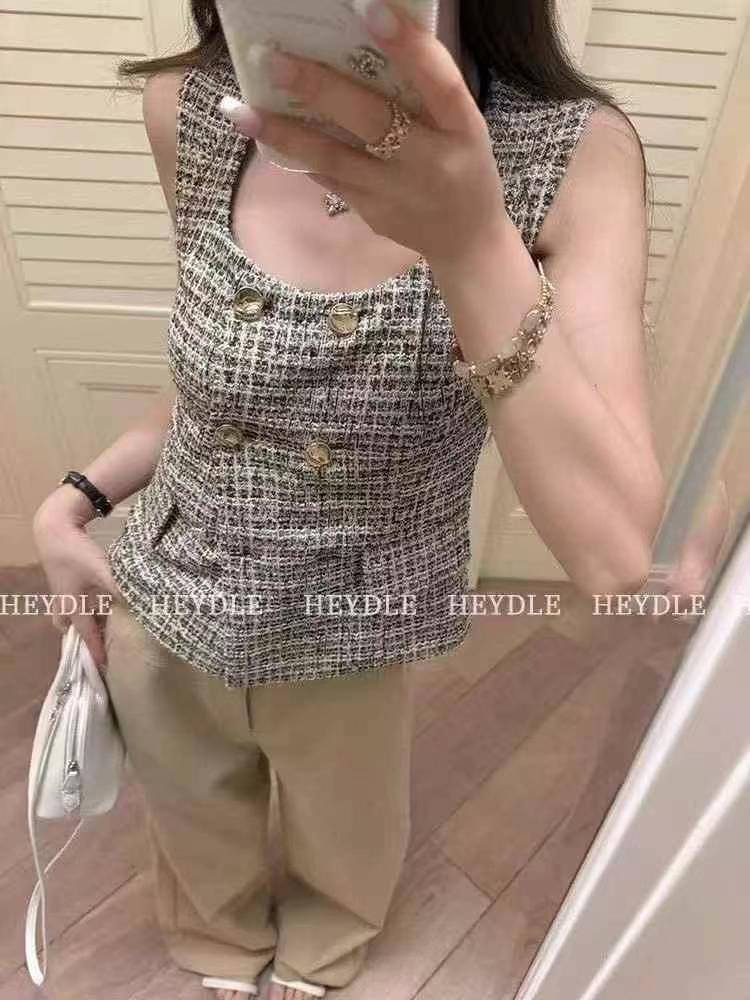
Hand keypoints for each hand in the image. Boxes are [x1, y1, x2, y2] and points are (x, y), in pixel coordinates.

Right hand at [33, 504, 123, 669]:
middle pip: (72, 628)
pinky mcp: (65, 579)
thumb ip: (123, 590)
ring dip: (84, 620)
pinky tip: (99, 598)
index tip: (104, 667)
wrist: (55, 527)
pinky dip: (85, 605)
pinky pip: (73, 601)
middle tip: (102, 645)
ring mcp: (62, 591)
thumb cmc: (77, 553)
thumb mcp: (104, 573)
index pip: (87, 636)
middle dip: (85, 638)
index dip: (96, 651)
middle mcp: (64, 603)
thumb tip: (145, 605)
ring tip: (102, 624)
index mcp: (73, 607)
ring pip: (71, 614)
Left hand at [222, 0, 508, 265]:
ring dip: (284, 132)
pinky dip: (299, 154)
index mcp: (462, 128)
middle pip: (372, 119)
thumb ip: (426, 89)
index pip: (437, 81)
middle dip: (320, 88)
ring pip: (334, 157)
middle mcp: (429, 160)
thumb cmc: (463, 164)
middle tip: (272, 60)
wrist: (466, 240)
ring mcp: (396, 192)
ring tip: (240, 111)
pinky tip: (264, 136)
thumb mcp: (462, 124)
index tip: (369, 8)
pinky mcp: (372, 213)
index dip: (406, 46)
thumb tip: (368, 38)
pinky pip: (329, 177)